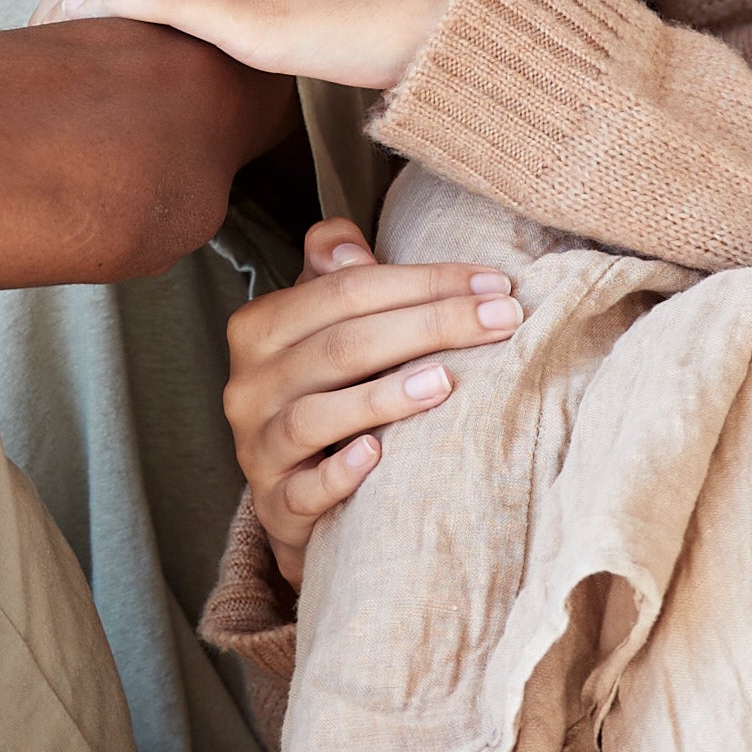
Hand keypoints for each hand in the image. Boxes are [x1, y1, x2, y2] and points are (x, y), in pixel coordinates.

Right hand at [224, 219, 523, 585]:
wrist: (295, 489)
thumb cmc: (324, 392)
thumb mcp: (322, 325)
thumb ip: (334, 275)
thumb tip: (349, 246)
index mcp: (260, 329)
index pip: (345, 289)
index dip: (422, 281)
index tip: (494, 283)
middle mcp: (250, 385)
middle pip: (341, 345)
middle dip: (429, 326)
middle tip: (502, 320)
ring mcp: (258, 447)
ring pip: (314, 416)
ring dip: (383, 397)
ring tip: (446, 382)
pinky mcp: (275, 504)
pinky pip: (304, 490)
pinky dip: (339, 473)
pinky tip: (378, 455)